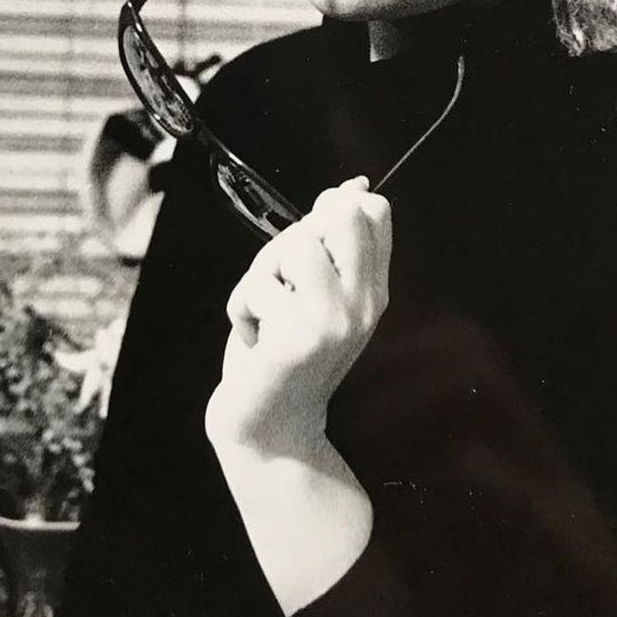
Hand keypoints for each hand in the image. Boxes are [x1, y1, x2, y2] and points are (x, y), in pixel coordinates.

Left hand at [205, 176, 391, 458]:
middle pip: (342, 214)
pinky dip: (241, 309)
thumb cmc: (284, 353)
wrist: (271, 431)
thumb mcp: (316, 293)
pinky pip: (256, 287)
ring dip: (261, 276)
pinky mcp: (298, 339)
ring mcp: (334, 322)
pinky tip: (255, 341)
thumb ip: (332, 243)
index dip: (332, 210)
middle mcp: (363, 304)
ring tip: (266, 314)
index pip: (375, 212)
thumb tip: (354, 185)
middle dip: (296, 235)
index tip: (309, 248)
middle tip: (284, 281)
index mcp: (373, 291)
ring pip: (292, 245)